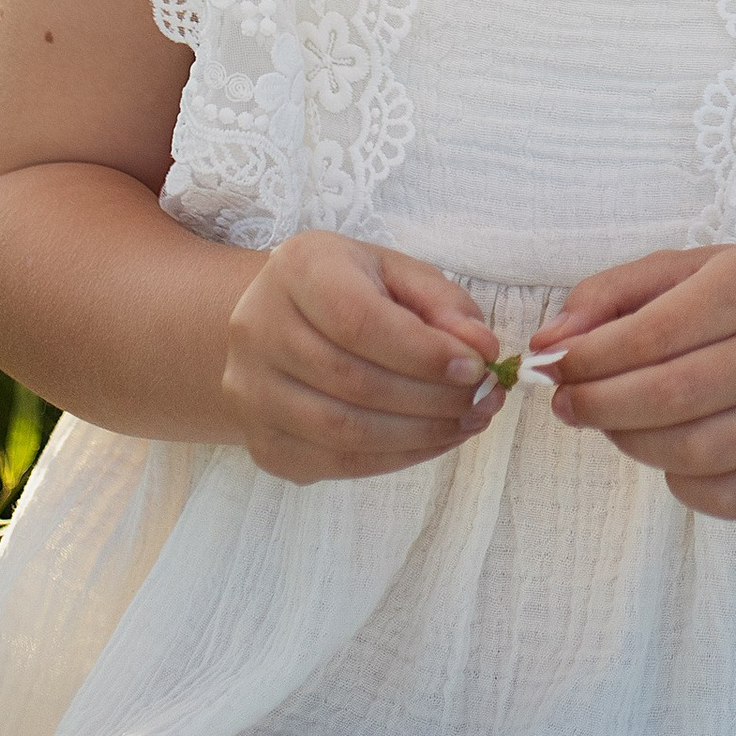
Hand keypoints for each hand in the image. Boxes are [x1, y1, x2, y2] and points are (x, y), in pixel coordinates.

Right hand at [220, 231, 499, 484]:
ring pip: (344, 433)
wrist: (277, 322)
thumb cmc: (348, 289)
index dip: (422, 352)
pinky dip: (395, 459)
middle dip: (431, 399)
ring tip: (466, 423)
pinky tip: (431, 441)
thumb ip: (443, 304)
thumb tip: (482, 348)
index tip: (477, 366)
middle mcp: (258, 330)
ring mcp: (252, 394)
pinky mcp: (263, 444)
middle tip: (483, 401)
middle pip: (353, 382)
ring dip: (420, 435)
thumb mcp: (395, 273)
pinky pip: (336, 465)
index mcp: (297, 270)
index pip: (358, 320)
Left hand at [541, 244, 735, 519]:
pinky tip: (669, 451)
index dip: (589, 358)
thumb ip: (613, 294)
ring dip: (630, 443)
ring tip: (612, 423)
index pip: (652, 334)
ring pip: (689, 454)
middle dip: (598, 405)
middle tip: (566, 403)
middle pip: (667, 399)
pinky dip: (676, 482)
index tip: (552, 366)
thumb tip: (551, 339)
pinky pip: (718, 498)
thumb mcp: (691, 270)